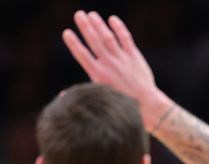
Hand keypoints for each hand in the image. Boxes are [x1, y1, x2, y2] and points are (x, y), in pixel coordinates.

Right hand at [62, 11, 171, 129]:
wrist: (146, 105)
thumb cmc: (121, 104)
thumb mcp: (100, 99)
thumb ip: (82, 92)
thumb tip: (62, 95)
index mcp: (98, 75)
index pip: (82, 55)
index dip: (73, 43)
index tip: (66, 32)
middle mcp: (108, 65)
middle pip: (94, 41)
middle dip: (85, 27)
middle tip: (78, 14)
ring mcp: (122, 59)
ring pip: (108, 38)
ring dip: (99, 25)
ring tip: (91, 14)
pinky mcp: (134, 57)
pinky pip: (125, 39)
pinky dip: (119, 28)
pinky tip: (112, 19)